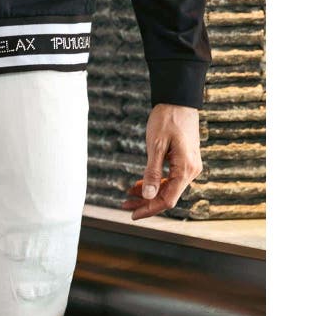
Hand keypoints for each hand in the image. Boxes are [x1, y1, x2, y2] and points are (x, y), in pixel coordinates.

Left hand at [121, 104, 202, 219]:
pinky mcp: (185, 161)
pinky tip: (139, 184)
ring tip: (128, 194)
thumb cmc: (168, 119)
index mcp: (186, 169)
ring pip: (167, 189)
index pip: (167, 200)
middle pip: (167, 196)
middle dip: (145, 203)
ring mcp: (189, 166)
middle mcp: (191, 170)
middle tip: (124, 205)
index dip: (149, 210)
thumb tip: (149, 196)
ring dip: (148, 194)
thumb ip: (152, 173)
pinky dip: (154, 183)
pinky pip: (169, 179)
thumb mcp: (156, 146)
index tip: (132, 215)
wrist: (179, 99)